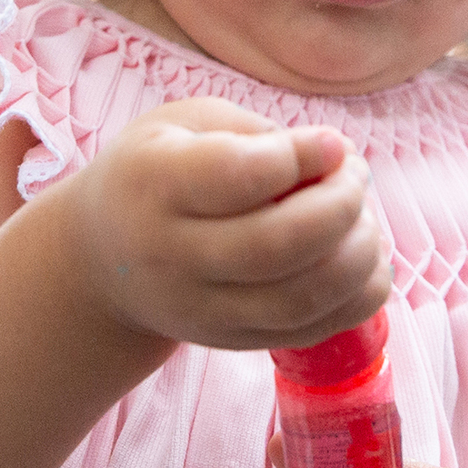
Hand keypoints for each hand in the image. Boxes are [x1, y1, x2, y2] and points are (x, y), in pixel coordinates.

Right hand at [74, 96, 391, 352]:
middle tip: (356, 178)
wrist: (103, 262)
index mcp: (155, 184)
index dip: (302, 157)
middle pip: (275, 246)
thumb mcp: (185, 125)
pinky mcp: (233, 342)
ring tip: (364, 219)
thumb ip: (256, 134)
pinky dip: (357, 297)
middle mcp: (173, 255)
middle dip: (340, 207)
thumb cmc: (157, 173)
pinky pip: (312, 330)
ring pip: (299, 299)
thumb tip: (335, 158)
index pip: (238, 175)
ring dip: (357, 256)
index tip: (333, 143)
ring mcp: (203, 310)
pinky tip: (364, 259)